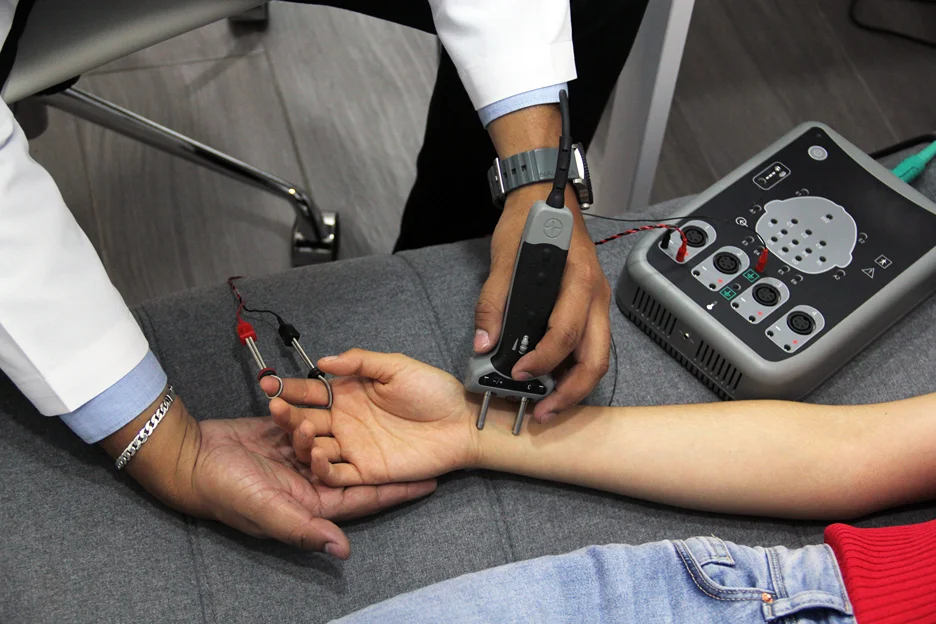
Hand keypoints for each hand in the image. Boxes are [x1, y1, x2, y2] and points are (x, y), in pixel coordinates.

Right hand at [186, 416, 435, 557]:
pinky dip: (313, 412)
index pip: (364, 498)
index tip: (431, 482)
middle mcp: (308, 483)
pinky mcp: (280, 436)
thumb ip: (306, 529)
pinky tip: (324, 395)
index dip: (397, 491)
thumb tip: (343, 552)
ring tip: (359, 404)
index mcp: (312, 504)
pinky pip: (307, 423)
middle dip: (382, 454)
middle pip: (355, 468)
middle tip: (413, 437)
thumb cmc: (226, 492)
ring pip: (331, 440)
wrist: (189, 459)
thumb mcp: (268, 511)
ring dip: (340, 425)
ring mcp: (294, 459)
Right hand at [263, 349, 478, 487]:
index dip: (290, 388)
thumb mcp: (395, 367)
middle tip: (273, 406)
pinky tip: (316, 454)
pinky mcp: (365, 471)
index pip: (312, 392)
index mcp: (348, 395)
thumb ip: (360, 362)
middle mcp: (345, 422)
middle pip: (306, 420)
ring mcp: (353, 447)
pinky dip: (322, 467)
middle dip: (286, 414)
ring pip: (315, 448)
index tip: (271, 384)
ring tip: (297, 428)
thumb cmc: (432, 391)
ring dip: (301, 440)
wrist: (460, 422)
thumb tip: (324, 360)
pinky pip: (336, 473)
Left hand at [475, 184, 611, 423]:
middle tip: (542, 412)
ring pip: (598, 356)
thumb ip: (493, 303)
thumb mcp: (504, 259)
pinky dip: (575, 369)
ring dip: (576, 386)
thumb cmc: (527, 223)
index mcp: (577, 280)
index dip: (543, 360)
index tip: (518, 374)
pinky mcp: (591, 308)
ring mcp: (597, 303)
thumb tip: (483, 345)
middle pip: (596, 357)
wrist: (545, 195)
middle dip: (571, 391)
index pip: (564, 332)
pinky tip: (553, 381)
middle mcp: (595, 295)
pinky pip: (591, 346)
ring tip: (548, 405)